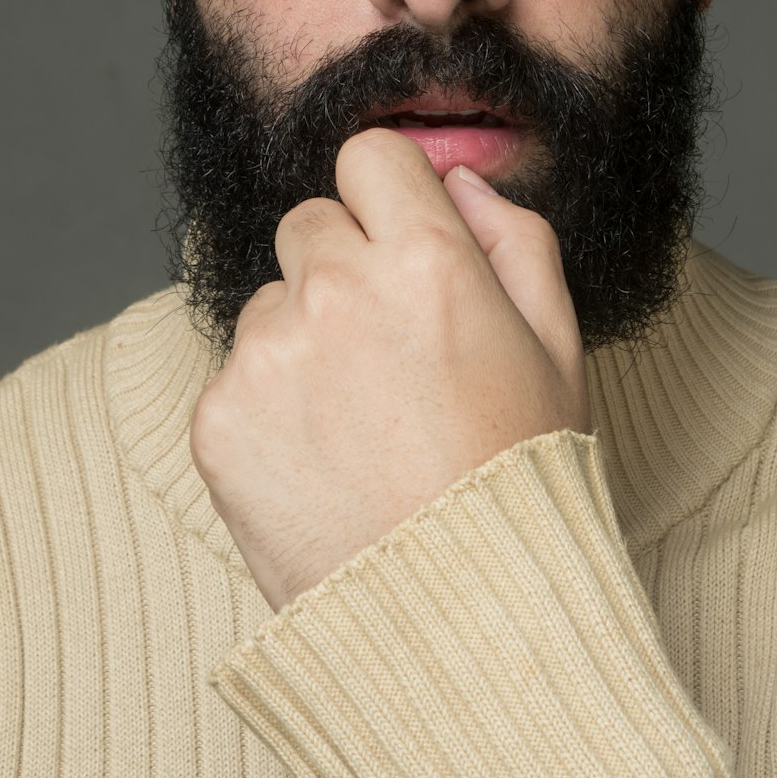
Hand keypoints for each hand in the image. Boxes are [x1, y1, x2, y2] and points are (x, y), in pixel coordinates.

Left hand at [190, 126, 590, 610]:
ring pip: (269, 302)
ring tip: (360, 426)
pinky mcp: (218, 418)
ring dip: (303, 339)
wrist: (457, 622)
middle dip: (342, 266)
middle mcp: (337, 289)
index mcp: (427, 259)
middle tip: (387, 354)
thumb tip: (458, 182)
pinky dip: (267, 408)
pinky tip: (321, 464)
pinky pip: (235, 376)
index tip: (400, 245)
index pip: (369, 155)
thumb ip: (515, 239)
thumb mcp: (559, 349)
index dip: (389, 198)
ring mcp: (268, 354)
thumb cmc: (519, 480)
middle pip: (309, 221)